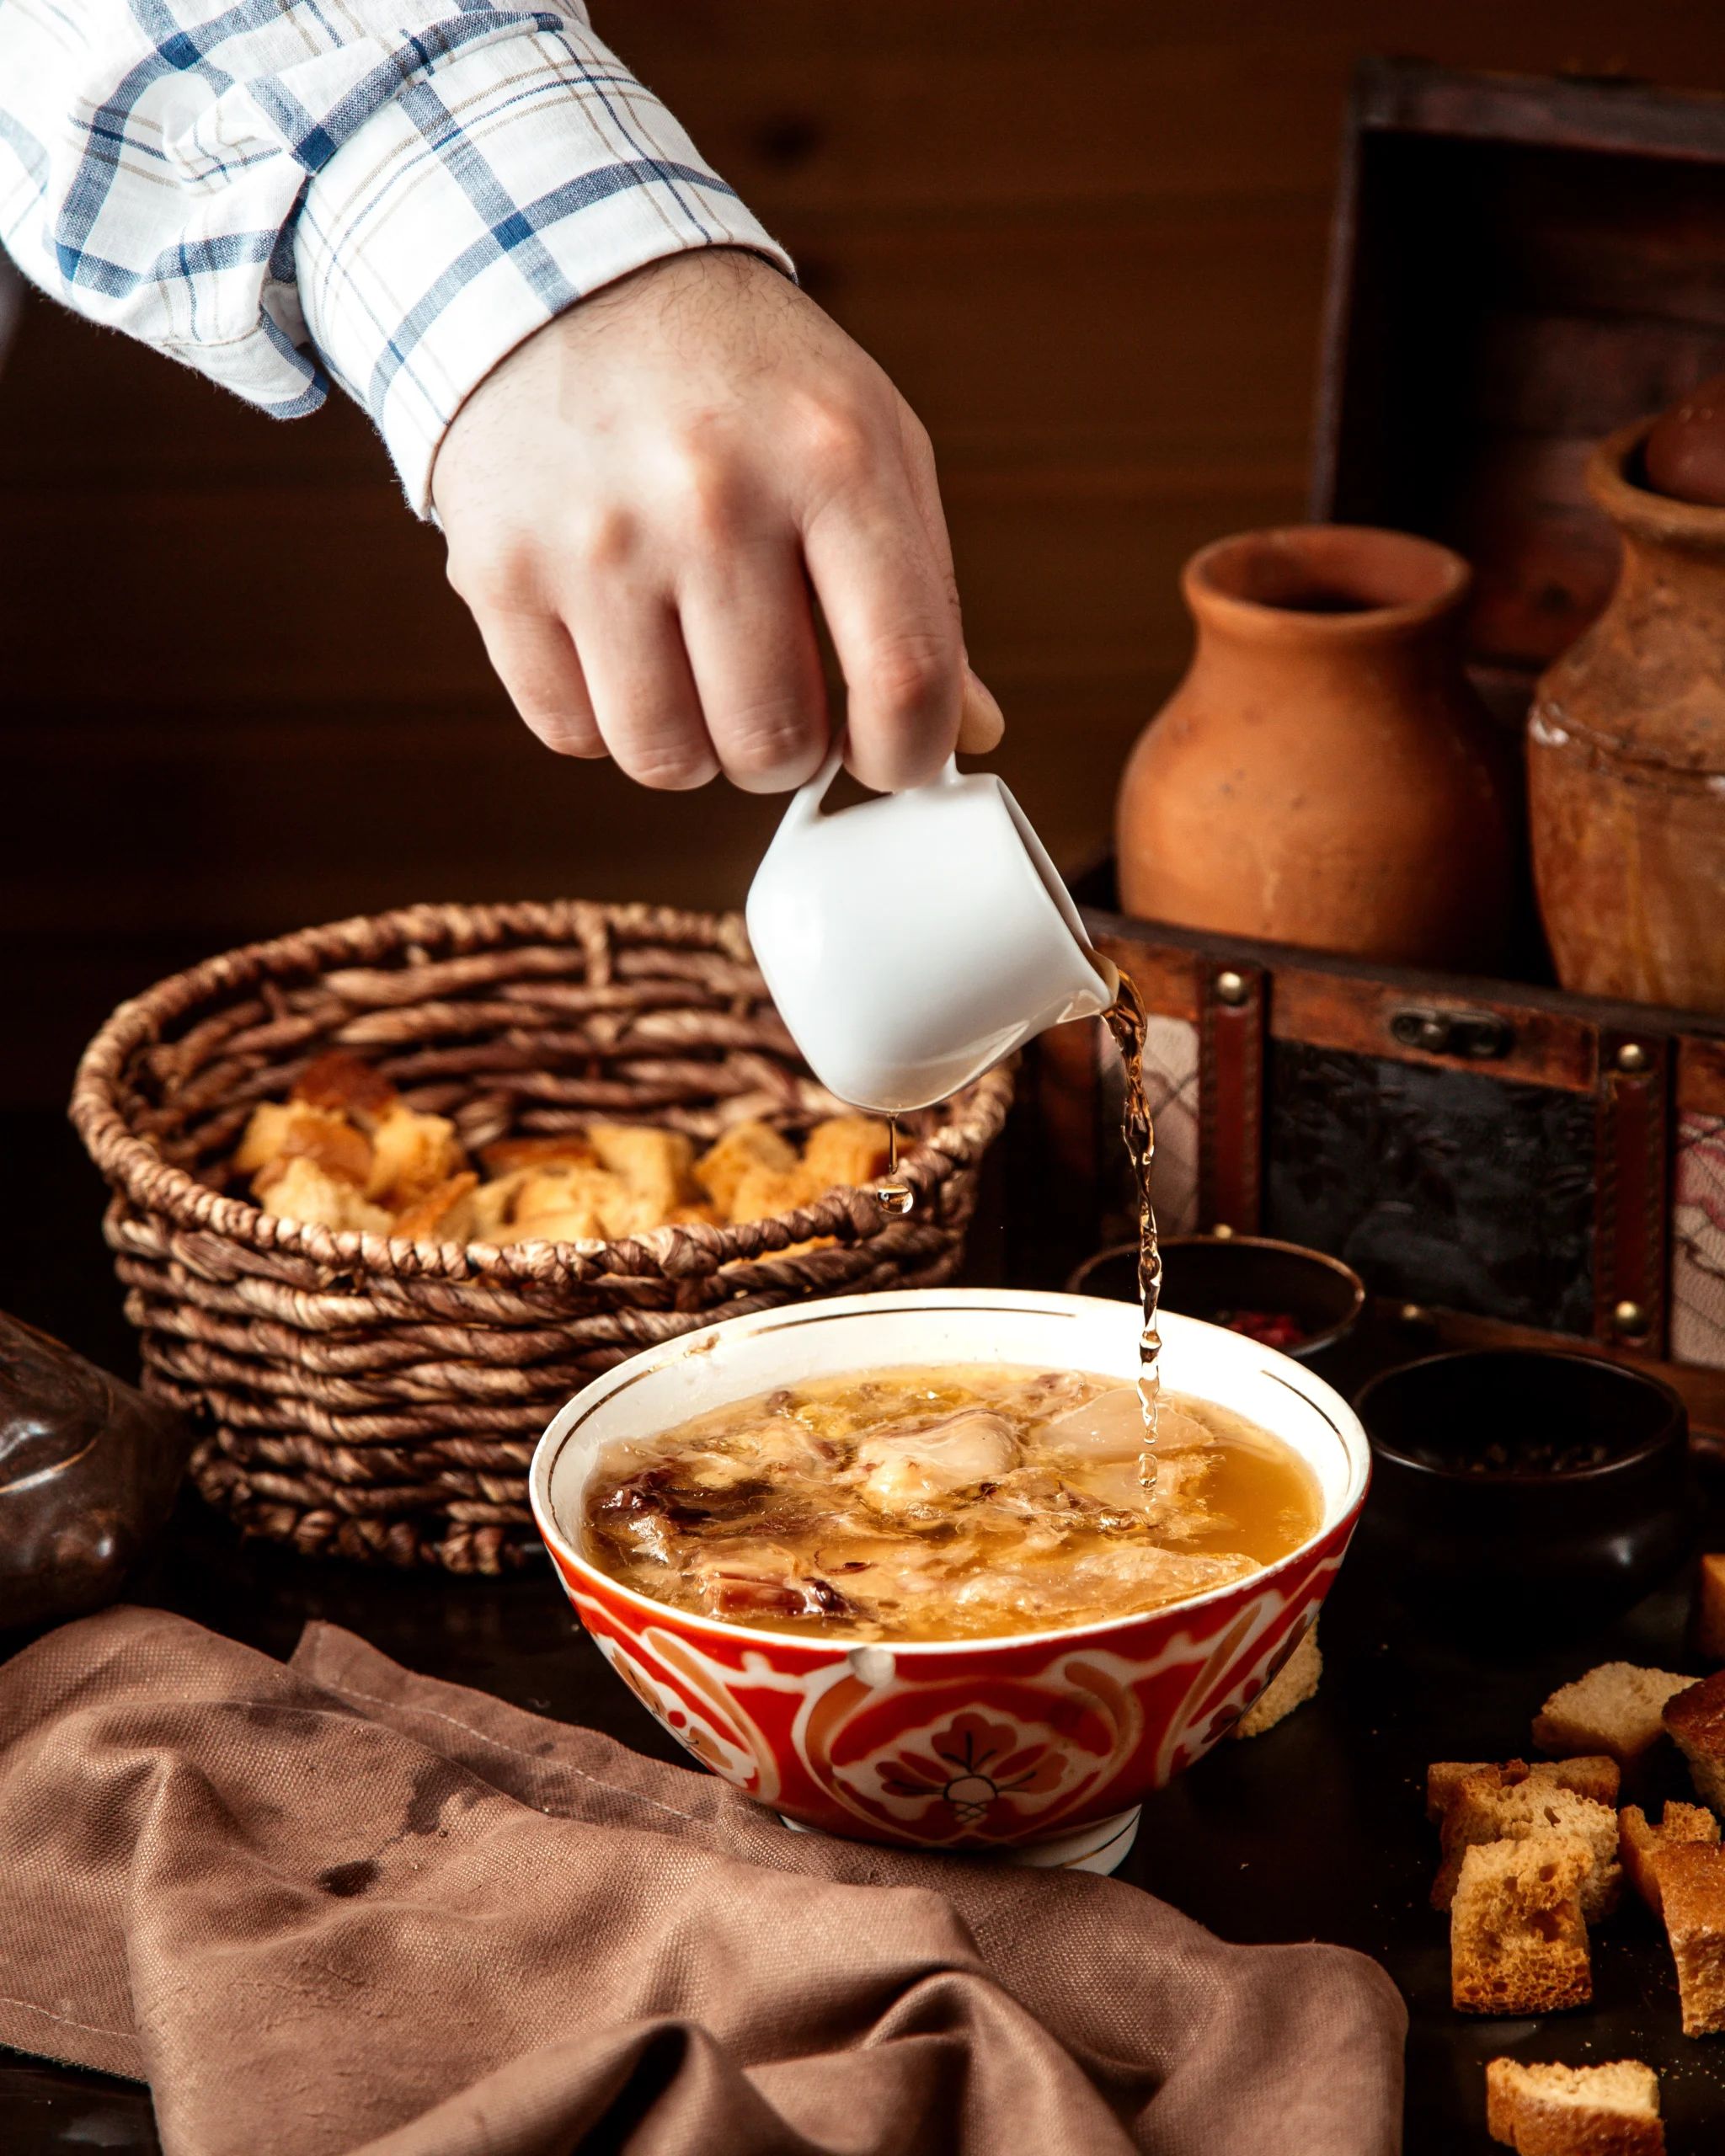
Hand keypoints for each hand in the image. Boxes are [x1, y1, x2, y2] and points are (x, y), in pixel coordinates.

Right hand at [431, 247, 1003, 793]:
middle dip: (791, 753)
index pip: (904, 677)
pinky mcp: (499, 571)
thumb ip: (925, 593)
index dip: (909, 756)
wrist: (559, 278)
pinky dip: (606, 719)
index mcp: (833, 461)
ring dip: (696, 749)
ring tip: (698, 675)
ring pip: (666, 758)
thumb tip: (966, 735)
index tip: (891, 755)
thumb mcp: (867, 444)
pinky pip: (573, 733)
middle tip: (781, 702)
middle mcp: (711, 499)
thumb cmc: (743, 382)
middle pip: (774, 742)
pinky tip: (620, 649)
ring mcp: (594, 540)